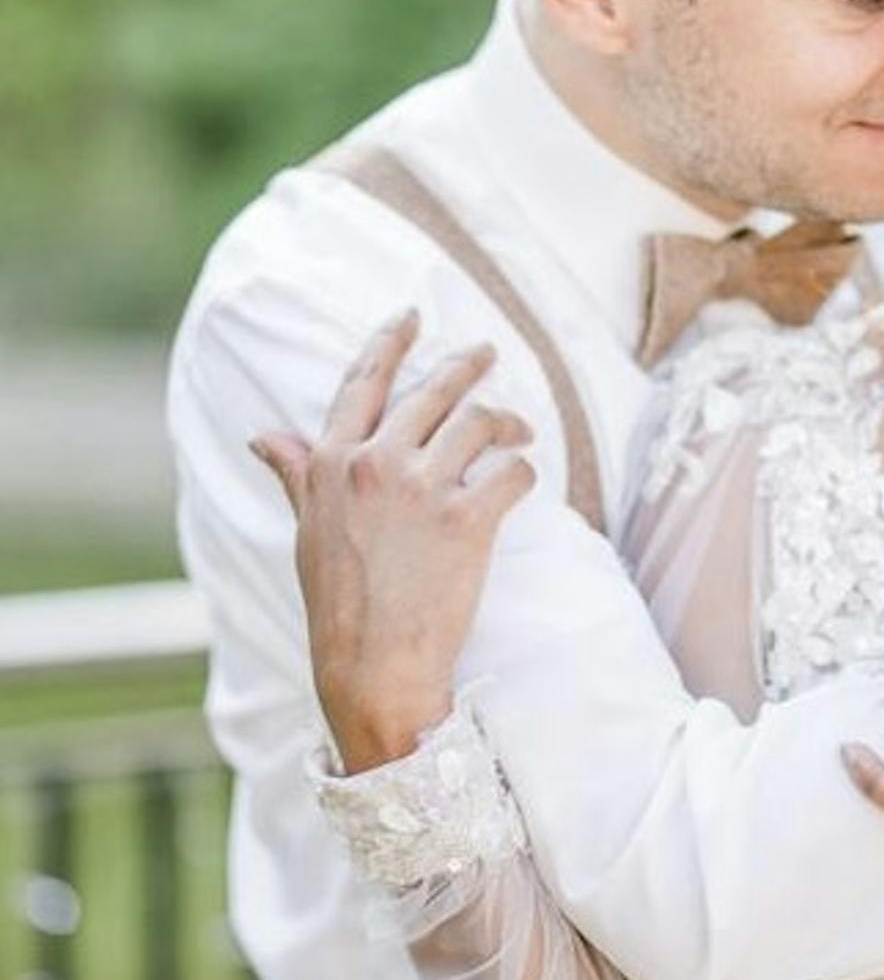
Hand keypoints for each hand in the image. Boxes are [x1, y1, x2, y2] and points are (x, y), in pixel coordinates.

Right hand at [250, 310, 536, 770]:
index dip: (389, 343)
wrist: (373, 664)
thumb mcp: (307, 530)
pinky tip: (524, 479)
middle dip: (465, 365)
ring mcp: (422, 489)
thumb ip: (296, 474)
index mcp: (332, 463)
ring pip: (479, 423)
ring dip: (506, 419)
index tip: (410, 315)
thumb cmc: (339, 602)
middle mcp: (375, 464)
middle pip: (432, 391)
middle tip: (486, 352)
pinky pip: (512, 474)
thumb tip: (263, 435)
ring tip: (519, 429)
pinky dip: (524, 472)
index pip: (364, 384)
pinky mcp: (468, 519)